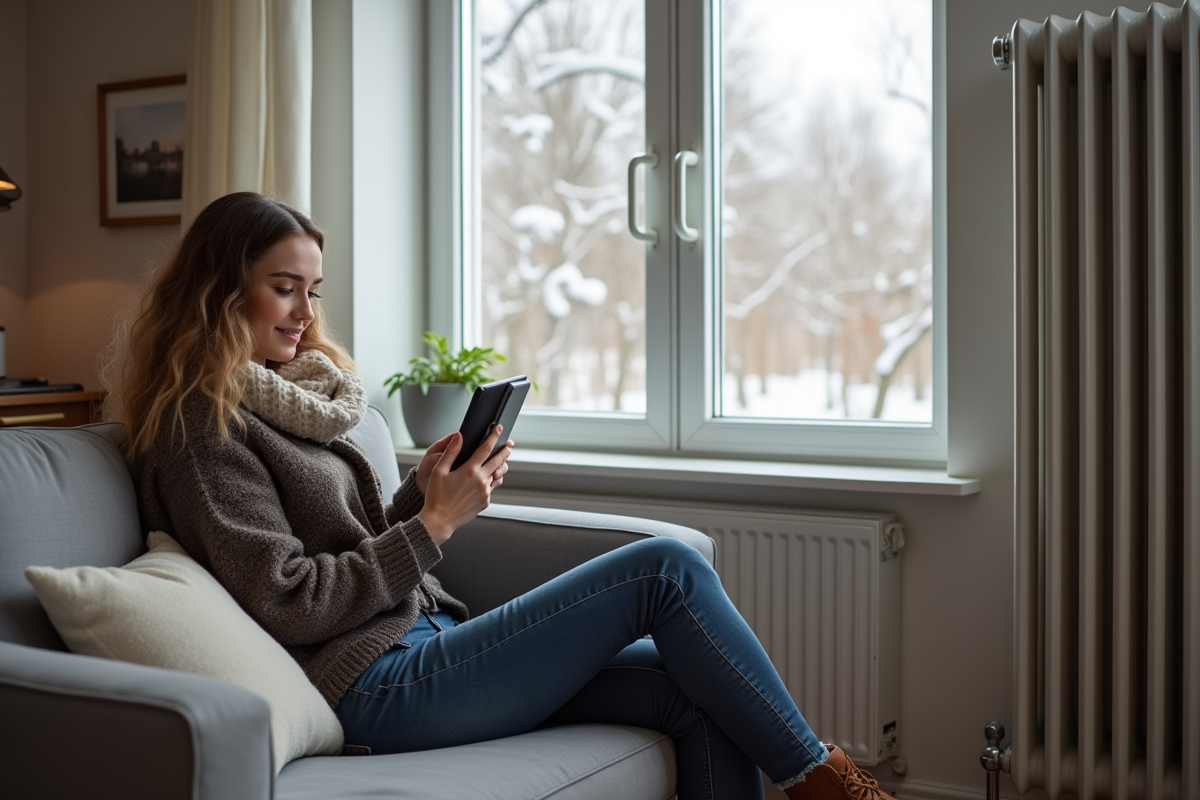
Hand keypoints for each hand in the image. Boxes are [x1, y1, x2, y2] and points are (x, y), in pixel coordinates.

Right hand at [417, 425, 513, 545]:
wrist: (440, 520)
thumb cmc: (436, 496)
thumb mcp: (438, 471)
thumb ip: (451, 452)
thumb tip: (459, 436)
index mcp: (469, 471)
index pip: (486, 448)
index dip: (493, 436)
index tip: (499, 429)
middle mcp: (481, 481)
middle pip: (498, 460)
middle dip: (505, 450)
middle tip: (509, 444)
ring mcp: (485, 492)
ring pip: (496, 475)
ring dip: (499, 466)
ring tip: (499, 461)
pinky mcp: (485, 502)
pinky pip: (491, 488)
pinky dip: (490, 481)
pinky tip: (485, 479)